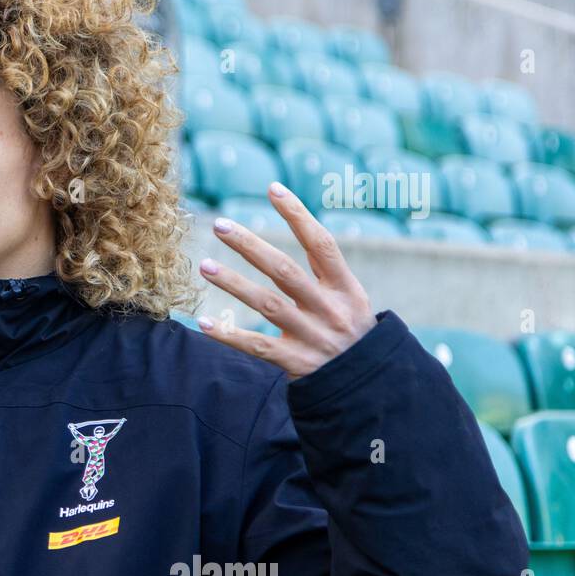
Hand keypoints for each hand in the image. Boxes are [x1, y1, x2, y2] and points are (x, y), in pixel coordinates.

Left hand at [195, 182, 376, 380]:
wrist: (370, 386)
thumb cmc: (352, 333)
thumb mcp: (351, 299)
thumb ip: (323, 270)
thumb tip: (300, 225)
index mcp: (345, 288)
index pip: (322, 243)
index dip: (298, 215)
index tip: (272, 189)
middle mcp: (329, 309)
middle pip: (285, 270)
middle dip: (251, 246)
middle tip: (220, 225)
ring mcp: (311, 336)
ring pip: (268, 304)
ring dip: (234, 284)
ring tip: (204, 266)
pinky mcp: (295, 363)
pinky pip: (257, 346)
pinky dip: (229, 335)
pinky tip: (204, 323)